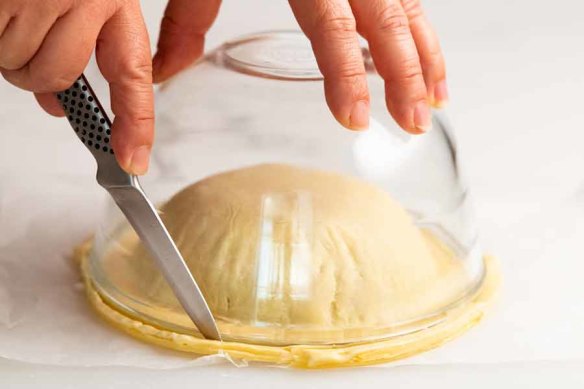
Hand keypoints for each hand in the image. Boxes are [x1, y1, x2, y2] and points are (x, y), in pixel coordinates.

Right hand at [0, 0, 153, 174]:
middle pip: (55, 79)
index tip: (134, 159)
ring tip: (14, 11)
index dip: (135, 122)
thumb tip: (85, 99)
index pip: (132, 73)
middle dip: (42, 75)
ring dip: (9, 50)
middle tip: (37, 46)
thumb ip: (104, 41)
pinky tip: (1, 8)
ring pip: (14, 65)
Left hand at [152, 0, 446, 133]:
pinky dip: (423, 30)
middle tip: (412, 124)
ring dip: (425, 56)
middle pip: (384, 19)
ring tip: (434, 101)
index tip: (356, 119)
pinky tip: (428, 60)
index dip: (346, 74)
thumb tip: (166, 72)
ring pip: (408, 5)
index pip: (330, 24)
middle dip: (404, 75)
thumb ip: (189, 15)